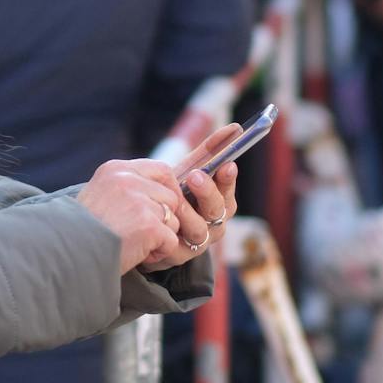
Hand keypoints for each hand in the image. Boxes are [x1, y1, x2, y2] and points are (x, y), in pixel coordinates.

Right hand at [76, 158, 199, 272]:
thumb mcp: (100, 195)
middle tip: (142, 234)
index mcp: (116, 170)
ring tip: (135, 245)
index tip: (164, 207)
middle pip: (171, 198)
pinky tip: (138, 254)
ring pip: (173, 220)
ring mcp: (139, 202)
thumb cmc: (83, 230)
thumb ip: (127, 187)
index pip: (162, 169)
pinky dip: (159, 252)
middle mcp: (128, 181)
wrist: (68, 253)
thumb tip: (162, 191)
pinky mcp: (148, 225)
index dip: (169, 189)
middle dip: (164, 219)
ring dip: (160, 237)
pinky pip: (171, 240)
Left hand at [141, 125, 242, 270]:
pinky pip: (175, 244)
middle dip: (208, 192)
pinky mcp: (176, 254)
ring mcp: (196, 241)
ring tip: (175, 199)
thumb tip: (236, 128)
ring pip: (199, 229)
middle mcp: (213, 223)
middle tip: (196, 176)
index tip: (227, 164)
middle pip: (218, 210)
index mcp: (218, 202)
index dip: (228, 179)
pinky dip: (168, 230)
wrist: (146, 226)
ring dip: (188, 213)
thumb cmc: (173, 194)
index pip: (228, 190)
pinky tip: (160, 218)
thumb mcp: (187, 172)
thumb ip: (208, 153)